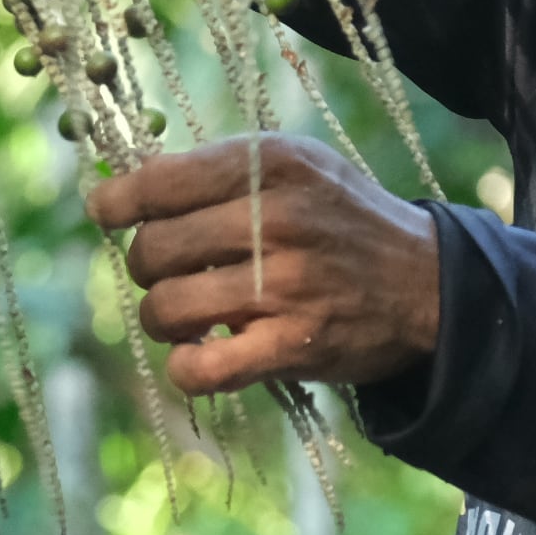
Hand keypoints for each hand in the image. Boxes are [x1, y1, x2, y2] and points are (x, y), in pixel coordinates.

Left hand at [85, 131, 440, 397]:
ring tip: (188, 315)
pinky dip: (185, 368)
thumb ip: (221, 169)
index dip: (117, 202)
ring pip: (165, 308)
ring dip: (164, 318)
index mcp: (273, 164)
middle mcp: (277, 219)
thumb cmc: (345, 220)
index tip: (106, 211)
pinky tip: (199, 356)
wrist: (429, 285)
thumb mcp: (297, 166)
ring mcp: (285, 286)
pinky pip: (200, 369)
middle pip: (152, 250)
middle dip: (147, 266)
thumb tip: (130, 186)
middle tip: (171, 272)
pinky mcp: (292, 347)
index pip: (160, 182)